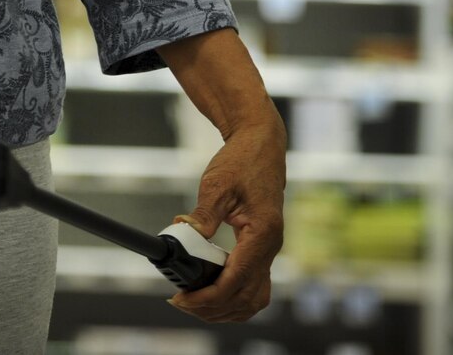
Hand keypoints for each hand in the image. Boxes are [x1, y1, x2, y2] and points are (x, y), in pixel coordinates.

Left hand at [169, 118, 285, 321]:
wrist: (261, 145)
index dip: (208, 296)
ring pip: (254, 298)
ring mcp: (269, 250)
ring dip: (226, 308)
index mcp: (262, 233)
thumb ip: (204, 213)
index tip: (183, 298)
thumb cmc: (242, 161)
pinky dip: (235, 298)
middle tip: (181, 303)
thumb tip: (185, 232)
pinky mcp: (263, 248)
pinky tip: (212, 296)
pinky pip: (254, 286)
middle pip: (246, 297)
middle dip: (213, 307)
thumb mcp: (218, 183)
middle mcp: (271, 247)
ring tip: (194, 304)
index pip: (236, 280)